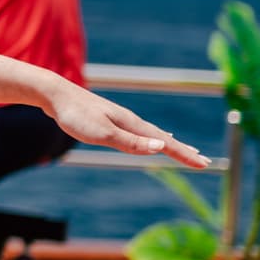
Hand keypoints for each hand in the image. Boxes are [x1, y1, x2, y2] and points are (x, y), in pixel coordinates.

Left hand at [48, 83, 209, 167]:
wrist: (55, 94)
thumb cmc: (76, 115)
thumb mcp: (102, 134)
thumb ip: (129, 142)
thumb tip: (160, 149)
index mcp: (132, 125)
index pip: (165, 144)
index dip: (185, 155)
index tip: (205, 165)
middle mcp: (130, 121)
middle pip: (163, 139)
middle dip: (183, 151)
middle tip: (203, 162)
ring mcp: (120, 119)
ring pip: (152, 134)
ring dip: (170, 144)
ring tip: (184, 149)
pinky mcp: (110, 119)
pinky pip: (139, 131)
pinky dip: (152, 137)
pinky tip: (149, 138)